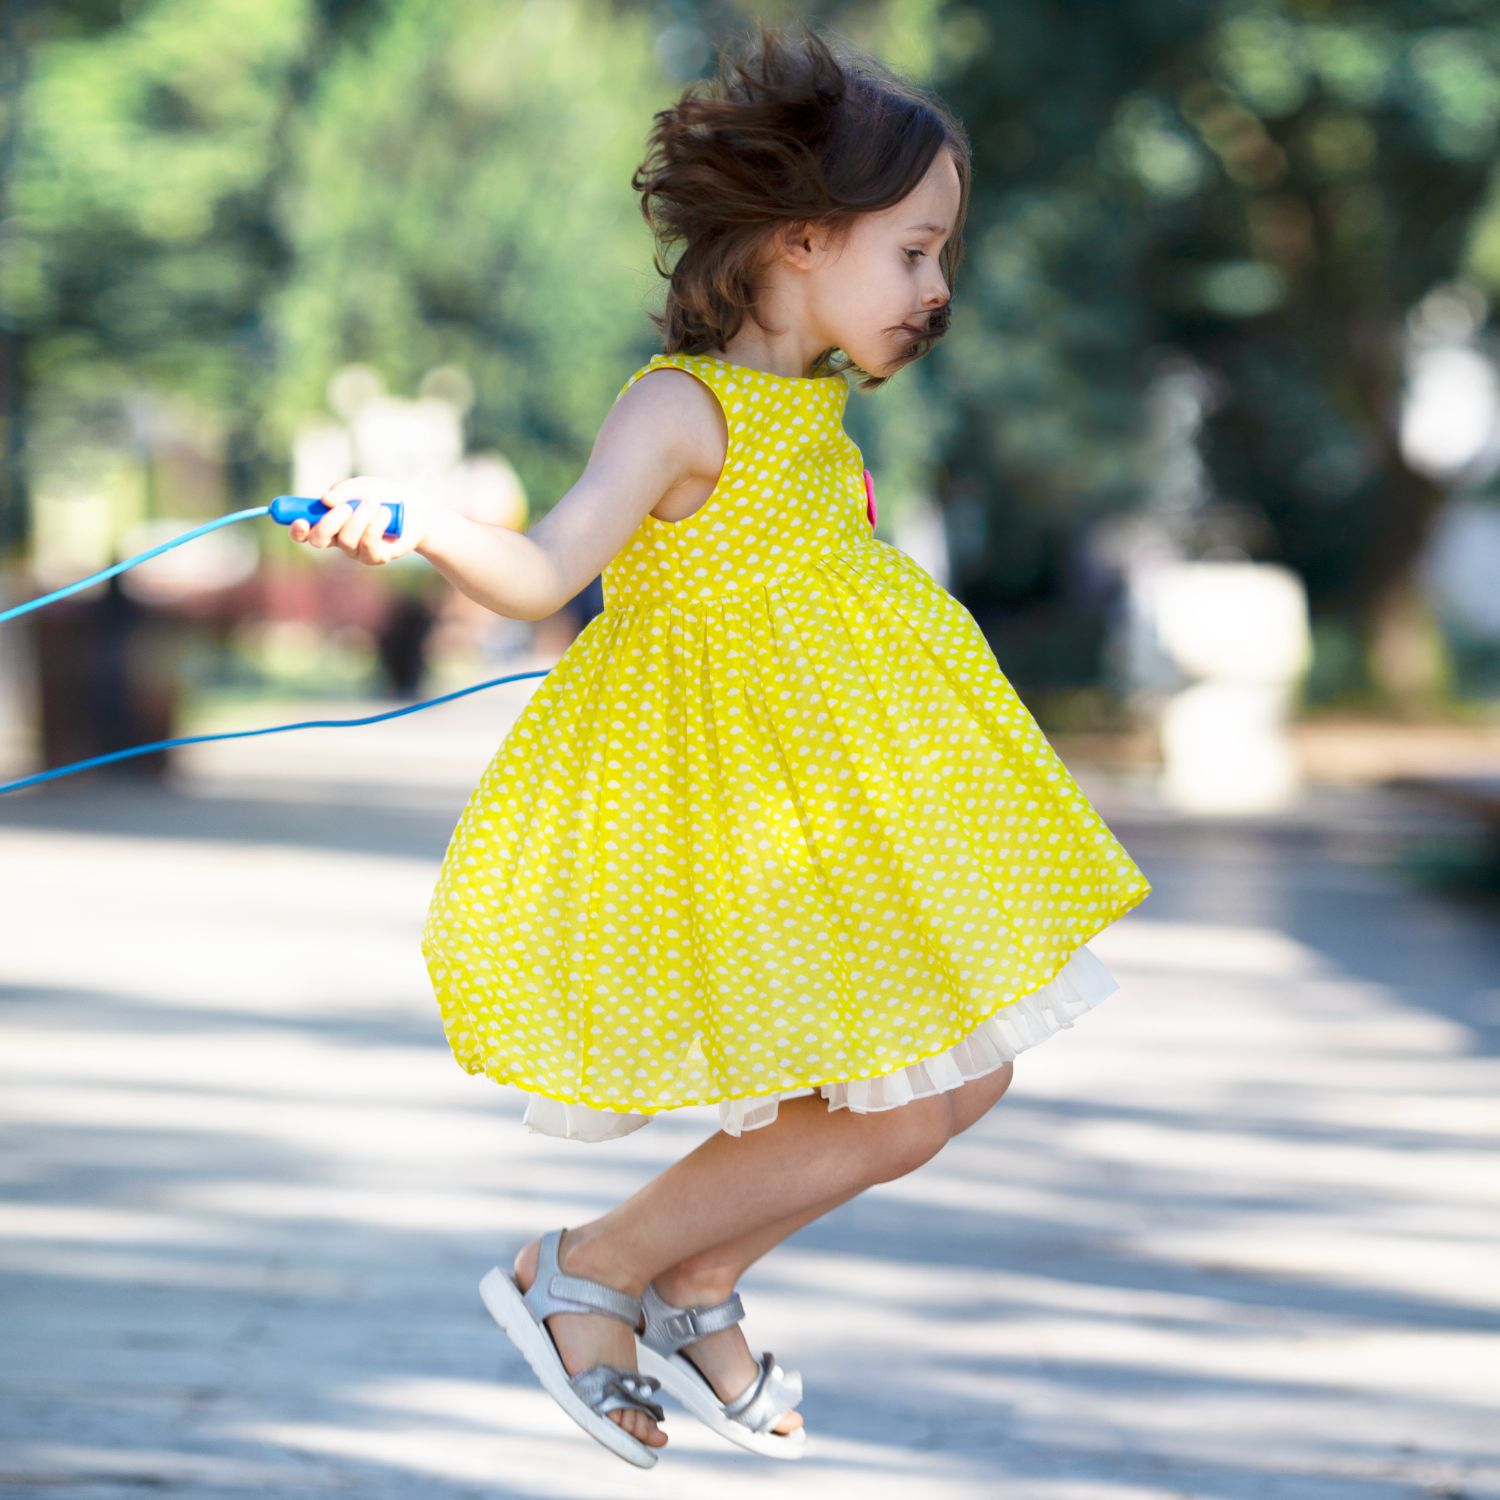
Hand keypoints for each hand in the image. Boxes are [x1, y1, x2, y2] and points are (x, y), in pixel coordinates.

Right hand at [289, 475, 435, 563]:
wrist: (414, 509)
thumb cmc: (383, 496)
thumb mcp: (362, 486)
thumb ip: (344, 490)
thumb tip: (326, 500)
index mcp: (328, 521)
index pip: (304, 531)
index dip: (297, 529)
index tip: (300, 521)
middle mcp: (338, 539)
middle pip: (318, 540)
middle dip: (328, 523)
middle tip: (345, 508)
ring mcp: (355, 550)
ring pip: (346, 539)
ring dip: (360, 517)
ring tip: (374, 503)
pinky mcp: (374, 557)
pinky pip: (368, 543)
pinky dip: (376, 524)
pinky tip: (385, 514)